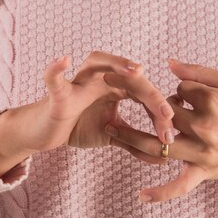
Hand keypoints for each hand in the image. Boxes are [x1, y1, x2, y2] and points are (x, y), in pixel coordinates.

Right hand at [14, 51, 175, 159]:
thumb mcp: (111, 135)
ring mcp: (78, 82)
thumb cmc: (78, 127)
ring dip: (118, 64)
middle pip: (130, 78)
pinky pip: (55, 78)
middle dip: (151, 95)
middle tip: (167, 115)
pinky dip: (56, 68)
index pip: (144, 92)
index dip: (160, 110)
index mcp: (115, 87)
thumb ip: (135, 143)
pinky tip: (63, 60)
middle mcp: (100, 79)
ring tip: (137, 70)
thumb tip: (163, 157)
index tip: (171, 133)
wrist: (46, 133)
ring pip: (99, 63)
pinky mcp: (58, 93)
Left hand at [103, 57, 217, 202]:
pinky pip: (179, 185)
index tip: (185, 94)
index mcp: (213, 100)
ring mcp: (204, 152)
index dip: (178, 90)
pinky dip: (160, 193)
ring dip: (130, 137)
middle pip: (164, 113)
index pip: (178, 90)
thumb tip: (169, 64)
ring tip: (108, 128)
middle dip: (152, 106)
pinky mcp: (205, 172)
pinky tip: (140, 196)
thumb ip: (200, 73)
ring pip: (159, 145)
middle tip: (131, 99)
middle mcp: (206, 126)